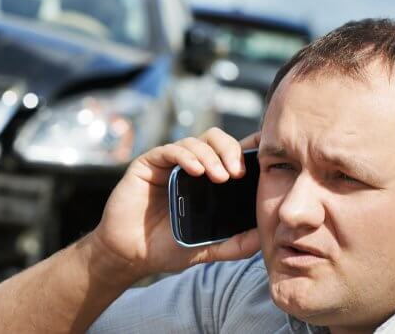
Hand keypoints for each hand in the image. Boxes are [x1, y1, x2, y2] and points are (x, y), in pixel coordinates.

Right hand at [89, 128, 261, 279]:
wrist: (131, 255)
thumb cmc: (167, 248)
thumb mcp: (209, 249)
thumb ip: (236, 244)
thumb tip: (263, 235)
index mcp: (206, 180)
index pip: (230, 153)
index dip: (248, 148)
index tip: (263, 158)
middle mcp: (189, 166)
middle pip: (215, 139)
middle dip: (231, 150)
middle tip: (238, 173)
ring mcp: (168, 164)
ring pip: (195, 141)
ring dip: (211, 155)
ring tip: (220, 177)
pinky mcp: (148, 164)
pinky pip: (170, 150)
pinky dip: (186, 156)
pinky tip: (196, 171)